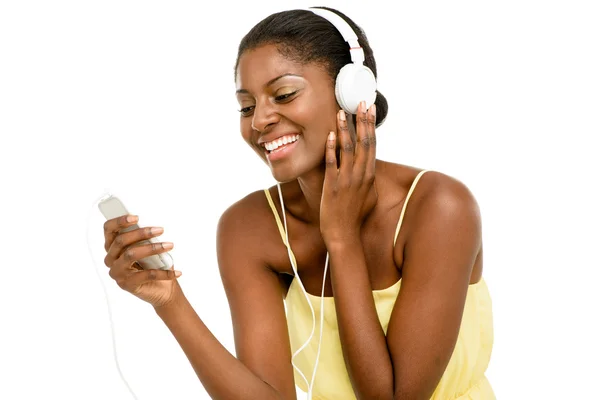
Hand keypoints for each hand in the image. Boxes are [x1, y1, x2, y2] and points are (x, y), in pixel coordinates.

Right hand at [103, 215, 181, 307]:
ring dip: (152, 248)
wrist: (162, 289)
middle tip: (160, 230)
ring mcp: (117, 273)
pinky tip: (177, 272)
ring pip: (131, 254)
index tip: (136, 217)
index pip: (109, 229)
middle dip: (141, 233)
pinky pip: (147, 275)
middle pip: (121, 241)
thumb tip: (154, 226)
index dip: (119, 221)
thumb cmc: (154, 264)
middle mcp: (111, 259)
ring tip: (169, 245)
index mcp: (113, 246)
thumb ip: (145, 237)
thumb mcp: (149, 247)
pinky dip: (164, 273)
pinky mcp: (127, 284)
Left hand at [320, 101, 377, 244]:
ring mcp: (346, 180)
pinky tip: (330, 135)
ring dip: (345, 129)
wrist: (344, 235)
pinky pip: (332, 164)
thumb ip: (369, 181)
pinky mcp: (332, 186)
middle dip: (362, 121)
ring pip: (347, 150)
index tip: (369, 109)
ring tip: (341, 112)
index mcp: (369, 176)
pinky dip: (331, 149)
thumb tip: (370, 169)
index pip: (372, 145)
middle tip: (360, 103)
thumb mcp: (368, 197)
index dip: (370, 126)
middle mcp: (360, 175)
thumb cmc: (355, 217)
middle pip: (363, 143)